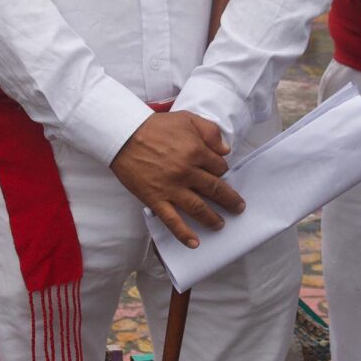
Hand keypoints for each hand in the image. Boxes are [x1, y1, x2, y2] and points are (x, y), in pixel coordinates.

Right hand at [110, 111, 242, 247]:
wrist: (123, 136)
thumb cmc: (154, 126)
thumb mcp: (187, 118)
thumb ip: (210, 131)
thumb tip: (225, 150)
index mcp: (196, 152)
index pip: (219, 167)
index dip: (222, 170)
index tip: (220, 174)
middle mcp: (187, 172)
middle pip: (215, 190)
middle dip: (229, 200)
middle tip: (238, 207)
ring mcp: (171, 188)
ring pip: (199, 208)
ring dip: (213, 219)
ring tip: (220, 224)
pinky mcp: (156, 199)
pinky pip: (172, 220)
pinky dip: (184, 234)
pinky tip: (194, 243)